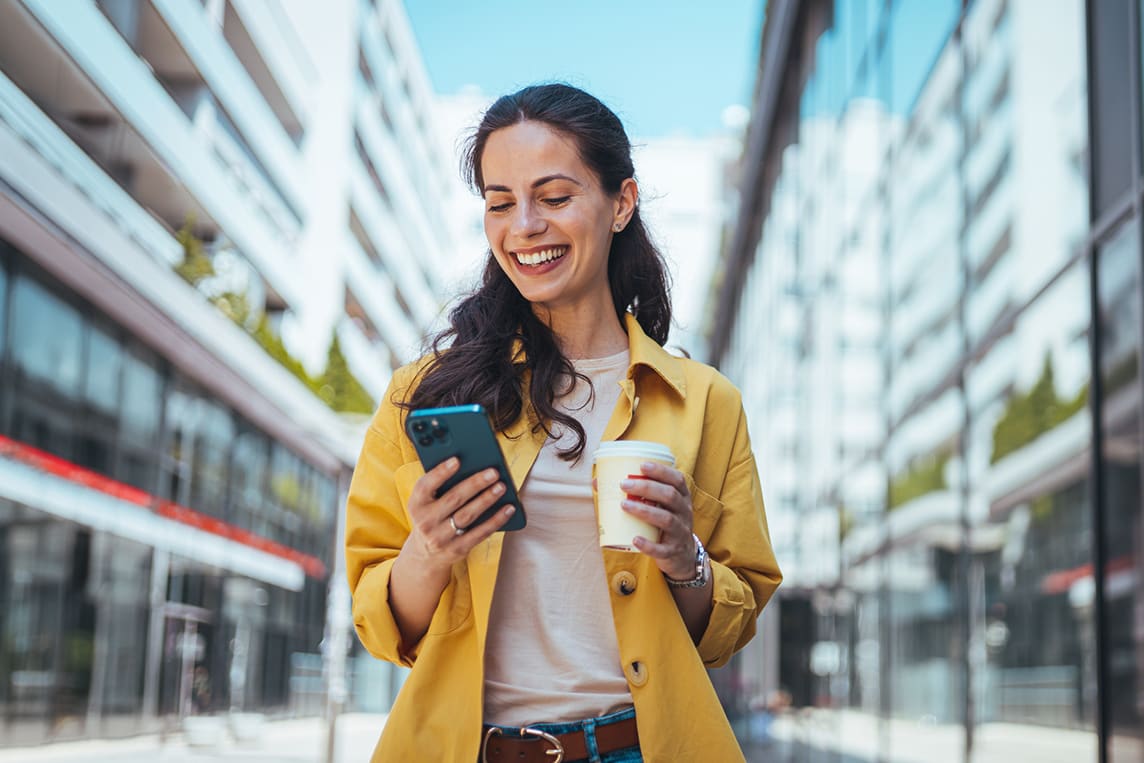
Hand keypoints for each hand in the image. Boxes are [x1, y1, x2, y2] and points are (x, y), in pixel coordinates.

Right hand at [401, 457, 515, 573]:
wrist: (425, 554)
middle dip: (475, 484)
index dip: (440, 472)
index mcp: (416, 504)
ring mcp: (441, 538)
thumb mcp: (427, 502)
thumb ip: (441, 486)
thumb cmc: (432, 516)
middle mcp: (425, 522)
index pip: (425, 486)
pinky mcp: (457, 549)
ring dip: (487, 500)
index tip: (457, 460)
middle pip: (453, 499)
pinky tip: (508, 508)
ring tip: (501, 487)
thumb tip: (471, 467)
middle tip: (493, 472)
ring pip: (467, 515)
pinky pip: (480, 533)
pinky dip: (496, 520)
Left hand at [620, 462, 695, 580]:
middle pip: (670, 496)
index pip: (677, 480)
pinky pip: (662, 549)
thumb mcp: (658, 507)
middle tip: (623, 485)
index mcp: (682, 498)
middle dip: (647, 487)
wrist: (681, 556)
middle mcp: (684, 513)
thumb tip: (598, 482)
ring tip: (624, 505)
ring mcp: (680, 533)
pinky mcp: (673, 551)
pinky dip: (648, 544)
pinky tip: (635, 539)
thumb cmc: (663, 524)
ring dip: (644, 511)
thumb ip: (635, 494)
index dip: (662, 471)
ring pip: (666, 519)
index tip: (642, 465)